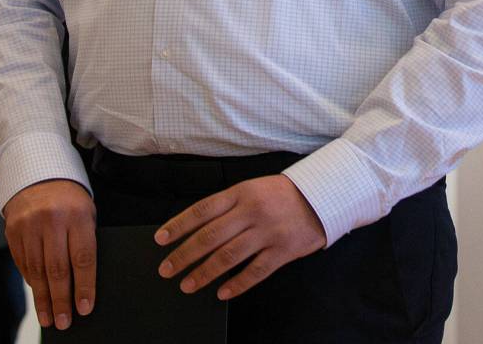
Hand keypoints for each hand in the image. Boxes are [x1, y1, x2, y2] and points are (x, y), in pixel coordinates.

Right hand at [3, 179, 96, 330]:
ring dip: (44, 298)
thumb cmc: (69, 198)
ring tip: (49, 318)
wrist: (38, 171)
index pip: (82, 257)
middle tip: (65, 322)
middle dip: (62, 299)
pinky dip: (31, 281)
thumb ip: (84, 241)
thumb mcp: (85, 211)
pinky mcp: (12, 229)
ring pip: (37, 270)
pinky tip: (38, 294)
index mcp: (77, 213)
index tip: (85, 308)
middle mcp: (52, 219)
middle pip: (57, 268)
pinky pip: (22, 263)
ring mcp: (29, 224)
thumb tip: (83, 284)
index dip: (84, 286)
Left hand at [155, 173, 326, 299]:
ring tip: (187, 284)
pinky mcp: (282, 251)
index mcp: (240, 193)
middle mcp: (251, 212)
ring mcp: (267, 232)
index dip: (179, 225)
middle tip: (167, 268)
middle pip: (210, 236)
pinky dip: (237, 284)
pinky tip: (222, 293)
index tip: (160, 239)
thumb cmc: (280, 194)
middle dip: (185, 254)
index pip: (202, 210)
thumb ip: (227, 206)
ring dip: (204, 273)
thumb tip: (197, 227)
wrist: (321, 196)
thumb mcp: (251, 189)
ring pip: (228, 256)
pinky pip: (255, 271)